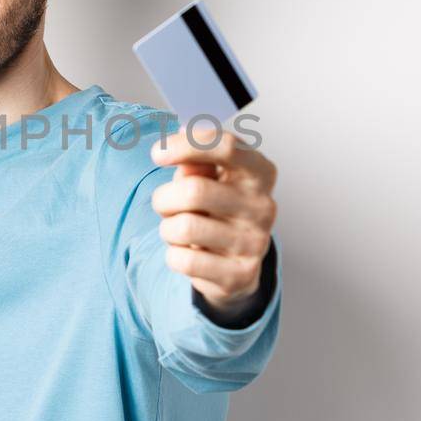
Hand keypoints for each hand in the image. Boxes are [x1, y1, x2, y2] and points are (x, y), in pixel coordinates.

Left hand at [149, 127, 277, 319]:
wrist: (235, 261)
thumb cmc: (217, 206)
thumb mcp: (209, 177)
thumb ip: (195, 160)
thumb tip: (175, 145)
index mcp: (260, 172)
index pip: (226, 147)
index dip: (185, 145)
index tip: (157, 153)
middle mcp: (263, 206)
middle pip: (194, 191)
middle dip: (164, 197)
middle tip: (164, 203)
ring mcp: (255, 243)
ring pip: (184, 228)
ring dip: (167, 228)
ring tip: (178, 230)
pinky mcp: (239, 275)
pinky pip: (184, 260)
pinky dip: (173, 255)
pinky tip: (187, 253)